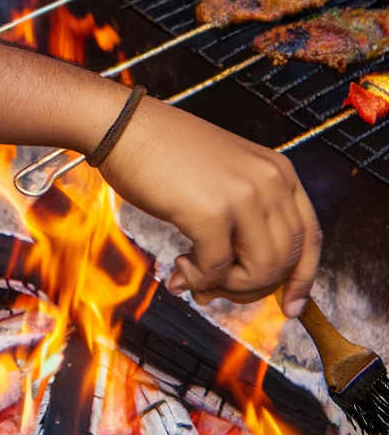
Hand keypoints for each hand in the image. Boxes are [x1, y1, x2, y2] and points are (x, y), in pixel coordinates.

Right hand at [97, 97, 321, 316]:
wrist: (124, 127)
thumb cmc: (163, 150)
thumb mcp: (225, 174)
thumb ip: (245, 215)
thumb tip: (241, 275)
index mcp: (278, 171)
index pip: (309, 237)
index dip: (303, 278)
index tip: (291, 307)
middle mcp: (269, 181)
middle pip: (284, 261)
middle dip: (249, 287)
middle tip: (214, 287)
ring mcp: (243, 196)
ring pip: (258, 271)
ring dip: (224, 286)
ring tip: (194, 274)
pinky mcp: (211, 212)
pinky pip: (218, 269)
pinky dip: (199, 278)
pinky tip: (179, 265)